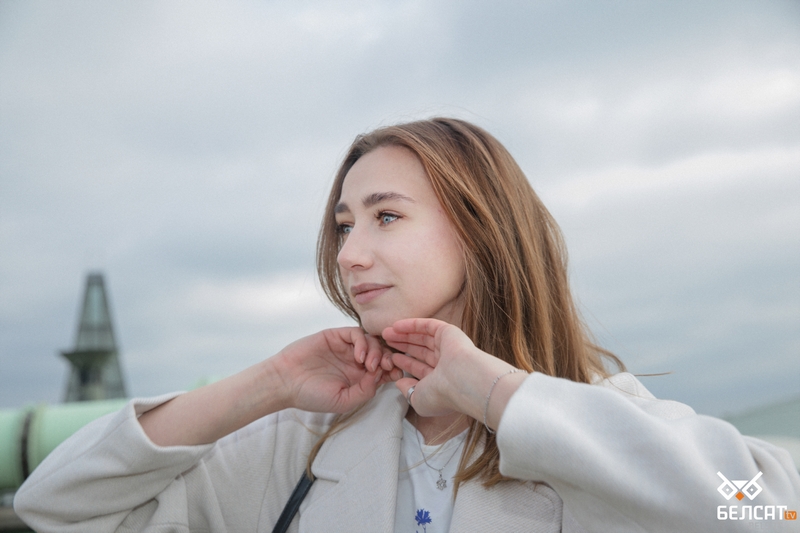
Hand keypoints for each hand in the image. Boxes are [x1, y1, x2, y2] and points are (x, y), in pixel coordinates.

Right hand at [272, 327, 401, 413]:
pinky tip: (359, 356)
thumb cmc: (311, 396)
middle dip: (389, 358)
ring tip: (369, 365)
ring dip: (377, 351)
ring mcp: (345, 347)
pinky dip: (363, 342)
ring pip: (372, 341)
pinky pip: (356, 333)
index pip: (384, 369)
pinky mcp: (336, 336)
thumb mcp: (343, 401)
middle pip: (382, 352)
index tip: (395, 375)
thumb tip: (381, 375)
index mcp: (359, 377)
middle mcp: (355, 361)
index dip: (393, 370)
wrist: (285, 382)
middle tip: (387, 367)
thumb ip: (365, 390)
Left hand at [382, 318, 508, 417]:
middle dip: (401, 346)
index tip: (391, 358)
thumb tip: (399, 383)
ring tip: (386, 333)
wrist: (461, 381)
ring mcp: (448, 347)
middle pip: (419, 351)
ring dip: (404, 334)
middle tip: (385, 342)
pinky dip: (412, 325)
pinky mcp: (449, 332)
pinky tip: (396, 325)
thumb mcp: (418, 399)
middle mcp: (445, 363)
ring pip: (422, 337)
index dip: (405, 363)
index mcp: (441, 380)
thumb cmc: (440, 395)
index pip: (420, 369)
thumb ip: (407, 390)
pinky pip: (428, 326)